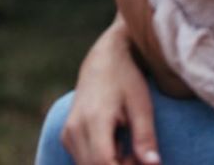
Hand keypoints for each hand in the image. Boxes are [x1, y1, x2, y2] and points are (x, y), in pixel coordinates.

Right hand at [63, 19, 160, 164]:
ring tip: (129, 150)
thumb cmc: (127, 79)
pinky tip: (118, 147)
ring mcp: (68, 132)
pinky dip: (101, 162)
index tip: (142, 163)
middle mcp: (75, 128)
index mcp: (94, 119)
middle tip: (140, 158)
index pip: (104, 163)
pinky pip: (83, 161)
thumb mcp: (142, 106)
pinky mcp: (67, 135)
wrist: (105, 58)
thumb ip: (145, 138)